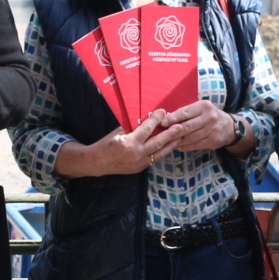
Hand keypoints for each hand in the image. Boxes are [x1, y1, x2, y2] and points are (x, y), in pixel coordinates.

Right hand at [54, 112, 183, 177]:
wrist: (98, 163)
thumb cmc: (106, 144)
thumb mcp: (118, 133)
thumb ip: (133, 127)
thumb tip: (147, 118)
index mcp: (129, 143)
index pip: (146, 129)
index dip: (156, 119)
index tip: (163, 111)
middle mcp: (136, 154)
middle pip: (157, 142)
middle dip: (170, 134)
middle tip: (181, 126)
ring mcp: (140, 163)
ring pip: (160, 153)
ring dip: (171, 144)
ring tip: (181, 137)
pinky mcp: (141, 168)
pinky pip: (155, 158)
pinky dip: (163, 151)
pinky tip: (170, 146)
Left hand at [158, 99, 237, 151]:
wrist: (229, 126)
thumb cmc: (209, 116)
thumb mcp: (200, 109)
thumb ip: (186, 113)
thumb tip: (166, 118)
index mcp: (204, 106)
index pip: (185, 112)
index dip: (173, 118)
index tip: (162, 122)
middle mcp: (209, 117)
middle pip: (187, 126)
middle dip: (173, 131)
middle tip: (162, 135)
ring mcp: (213, 130)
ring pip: (190, 137)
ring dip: (177, 141)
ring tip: (168, 142)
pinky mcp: (214, 141)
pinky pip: (196, 145)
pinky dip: (185, 146)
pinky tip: (178, 146)